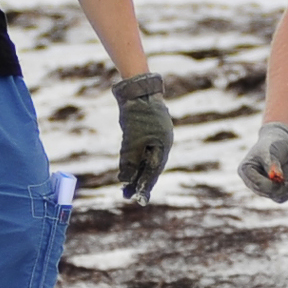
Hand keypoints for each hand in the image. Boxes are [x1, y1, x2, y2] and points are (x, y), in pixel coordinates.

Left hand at [113, 73, 174, 201]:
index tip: (139, 200)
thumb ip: (129, 160)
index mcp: (163, 145)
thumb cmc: (137, 113)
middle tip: (128, 196)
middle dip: (139, 182)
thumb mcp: (131, 139)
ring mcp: (155, 135)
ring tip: (124, 187)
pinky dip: (134, 159)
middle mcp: (162, 142)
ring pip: (145, 159)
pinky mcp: (147, 130)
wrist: (138, 88)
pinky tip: (127, 167)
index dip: (146, 186)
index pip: (154, 170)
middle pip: (150, 167)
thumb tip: (125, 180)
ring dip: (135, 172)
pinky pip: (142, 149)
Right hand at [238, 121, 287, 201]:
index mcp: (245, 170)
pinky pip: (279, 198)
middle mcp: (251, 181)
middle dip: (281, 188)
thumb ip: (272, 164)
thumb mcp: (271, 151)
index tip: (284, 178)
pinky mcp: (270, 189)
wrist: (279, 143)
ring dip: (286, 191)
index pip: (258, 183)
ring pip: (273, 196)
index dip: (272, 184)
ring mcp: (260, 186)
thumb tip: (276, 176)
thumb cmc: (272, 144)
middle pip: (265, 192)